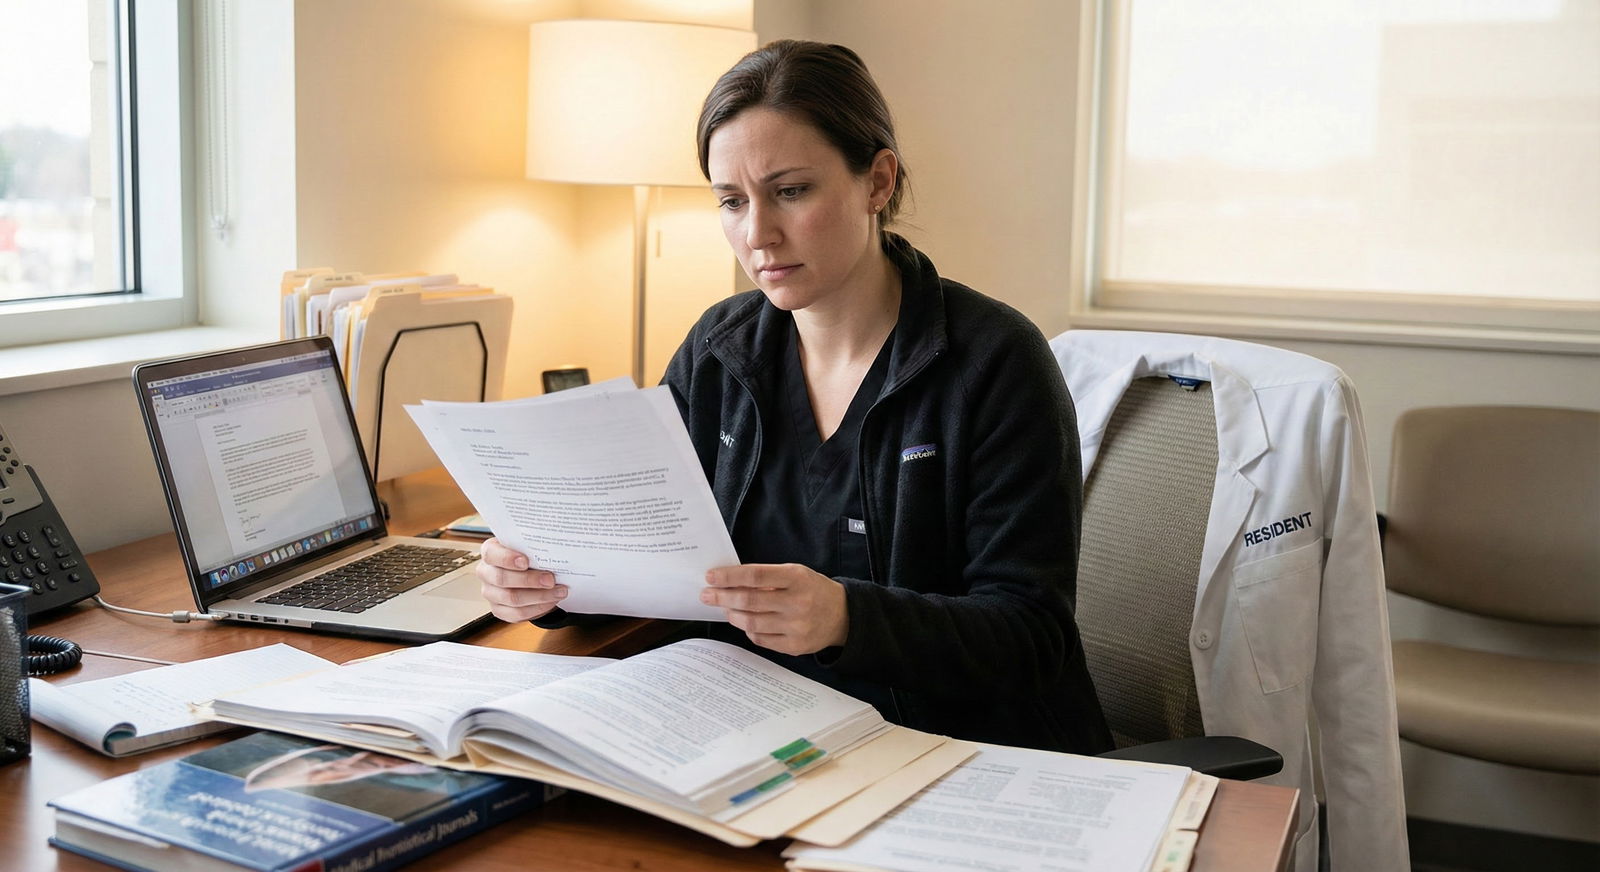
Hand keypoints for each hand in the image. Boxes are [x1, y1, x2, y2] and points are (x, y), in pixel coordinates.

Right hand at [476, 537, 567, 622]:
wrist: (528, 573)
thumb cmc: (528, 556)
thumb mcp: (528, 547)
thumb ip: (534, 546)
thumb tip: (554, 547)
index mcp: (490, 552)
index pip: (491, 554)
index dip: (507, 559)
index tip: (526, 562)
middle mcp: (486, 573)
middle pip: (502, 579)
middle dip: (529, 580)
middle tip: (550, 579)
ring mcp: (491, 593)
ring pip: (512, 599)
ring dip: (539, 596)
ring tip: (559, 591)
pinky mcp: (499, 610)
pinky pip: (517, 613)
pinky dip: (538, 608)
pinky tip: (551, 600)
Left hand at [701, 563, 847, 655]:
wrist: (843, 616)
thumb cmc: (812, 590)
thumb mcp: (795, 574)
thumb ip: (766, 577)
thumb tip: (729, 582)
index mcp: (797, 578)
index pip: (755, 576)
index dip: (729, 577)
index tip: (711, 577)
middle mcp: (797, 603)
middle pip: (749, 601)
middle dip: (722, 597)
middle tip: (707, 595)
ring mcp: (796, 627)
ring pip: (751, 623)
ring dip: (732, 615)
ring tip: (725, 608)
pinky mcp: (794, 646)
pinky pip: (760, 639)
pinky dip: (747, 630)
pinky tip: (744, 622)